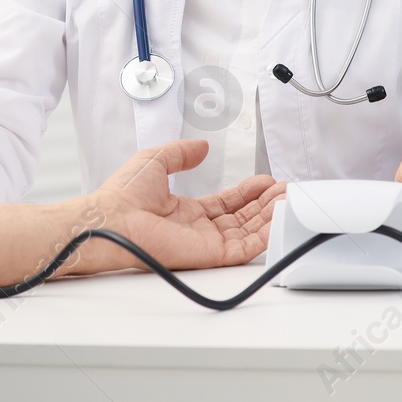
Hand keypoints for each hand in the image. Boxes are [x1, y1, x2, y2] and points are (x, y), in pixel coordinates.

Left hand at [70, 140, 284, 274]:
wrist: (113, 218)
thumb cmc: (123, 195)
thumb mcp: (156, 160)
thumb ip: (181, 152)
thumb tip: (202, 146)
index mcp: (186, 211)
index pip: (226, 204)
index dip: (247, 192)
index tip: (265, 181)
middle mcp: (199, 229)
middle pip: (242, 217)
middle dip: (265, 203)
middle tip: (285, 190)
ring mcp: (206, 243)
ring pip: (248, 232)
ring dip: (270, 217)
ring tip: (289, 199)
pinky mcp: (210, 254)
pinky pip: (245, 248)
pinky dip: (265, 236)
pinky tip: (279, 219)